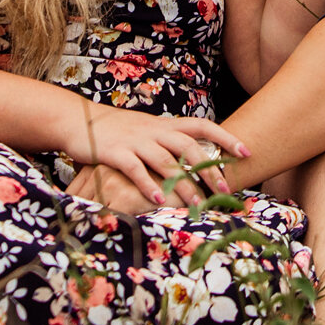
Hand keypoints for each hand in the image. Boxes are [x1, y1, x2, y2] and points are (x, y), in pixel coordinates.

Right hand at [65, 107, 245, 207]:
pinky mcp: (115, 153)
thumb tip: (194, 157)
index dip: (225, 137)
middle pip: (189, 147)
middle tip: (225, 191)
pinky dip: (148, 185)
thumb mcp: (146, 130)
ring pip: (166, 162)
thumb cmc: (116, 130)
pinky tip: (159, 201)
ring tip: (198, 205)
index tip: (246, 152)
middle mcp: (153, 130)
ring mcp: (134, 141)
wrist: (77, 119)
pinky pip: (135, 169)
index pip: (202, 125)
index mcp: (164, 124)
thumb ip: (167, 141)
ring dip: (184, 185)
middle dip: (209, 170)